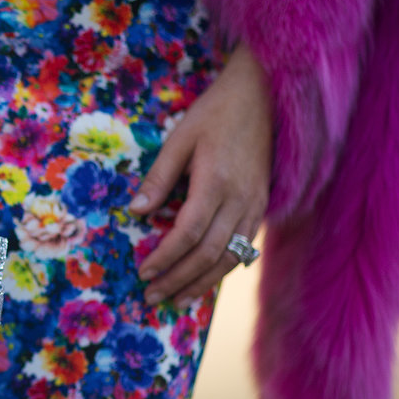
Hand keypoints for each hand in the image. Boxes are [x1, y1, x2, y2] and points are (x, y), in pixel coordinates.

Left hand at [130, 42, 271, 307]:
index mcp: (216, 181)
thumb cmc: (215, 114)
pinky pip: (244, 249)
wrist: (263, 97)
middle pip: (209, 253)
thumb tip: (135, 211)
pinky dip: (223, 269)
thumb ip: (159, 177)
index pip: (188, 232)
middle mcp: (240, 199)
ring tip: (176, 300)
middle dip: (179, 279)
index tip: (143, 272)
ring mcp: (255, 206)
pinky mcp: (262, 207)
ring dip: (201, 283)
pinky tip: (204, 281)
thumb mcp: (180, 138)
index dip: (165, 257)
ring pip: (230, 257)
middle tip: (152, 297)